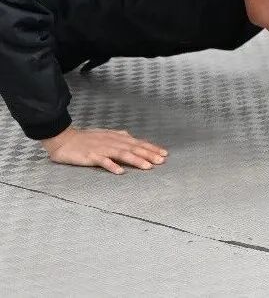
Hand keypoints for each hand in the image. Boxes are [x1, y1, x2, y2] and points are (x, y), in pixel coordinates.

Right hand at [41, 127, 166, 174]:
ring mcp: (102, 149)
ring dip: (136, 160)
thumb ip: (119, 137)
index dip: (152, 148)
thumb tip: (131, 137)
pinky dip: (112, 166)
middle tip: (162, 160)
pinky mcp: (91, 156)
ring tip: (148, 167)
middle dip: (149, 154)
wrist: (65, 139)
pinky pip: (103, 162)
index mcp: (117, 138)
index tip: (164, 153)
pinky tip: (120, 172)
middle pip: (134, 148)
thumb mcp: (106, 135)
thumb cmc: (86, 138)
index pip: (138, 143)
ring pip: (123, 154)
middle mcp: (113, 142)